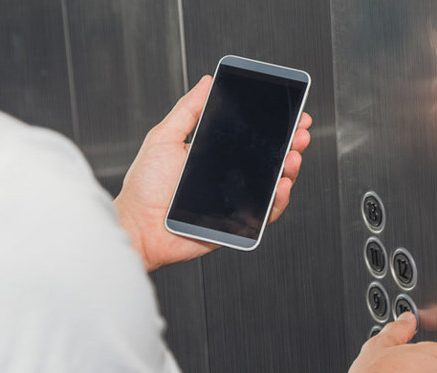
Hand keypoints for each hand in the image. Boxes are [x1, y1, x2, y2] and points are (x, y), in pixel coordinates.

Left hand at [114, 76, 312, 270]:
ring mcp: (236, 201)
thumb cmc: (144, 187)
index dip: (274, 125)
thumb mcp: (164, 138)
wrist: (137, 227)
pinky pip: (265, 213)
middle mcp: (230, 177)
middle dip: (290, 144)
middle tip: (299, 132)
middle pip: (269, 159)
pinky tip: (281, 185)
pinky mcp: (238, 224)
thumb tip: (206, 82)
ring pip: (273, 185)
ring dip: (288, 169)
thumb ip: (187, 111)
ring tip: (292, 157)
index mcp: (215, 155)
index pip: (252, 138)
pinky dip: (278, 200)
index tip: (291, 112)